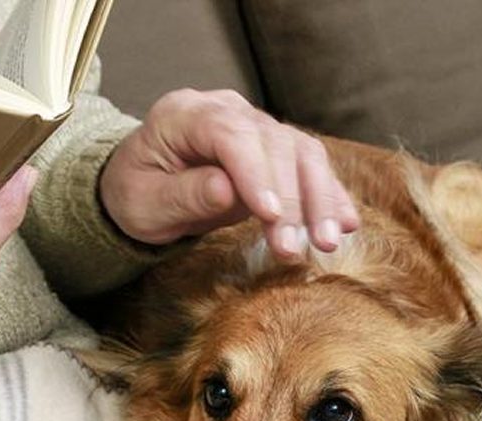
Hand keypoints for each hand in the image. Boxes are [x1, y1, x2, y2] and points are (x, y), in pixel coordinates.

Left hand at [100, 89, 359, 258]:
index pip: (229, 134)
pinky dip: (329, 195)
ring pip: (300, 151)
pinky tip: (344, 225)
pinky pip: (309, 165)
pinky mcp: (274, 147)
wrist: (142, 186)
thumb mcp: (144, 203)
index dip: (255, 173)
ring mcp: (253, 125)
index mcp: (183, 114)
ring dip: (319, 198)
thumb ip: (184, 195)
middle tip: (296, 248)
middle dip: (290, 198)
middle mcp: (224, 110)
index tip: (269, 215)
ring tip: (326, 242)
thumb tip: (227, 190)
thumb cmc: (136, 194)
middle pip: (272, 143)